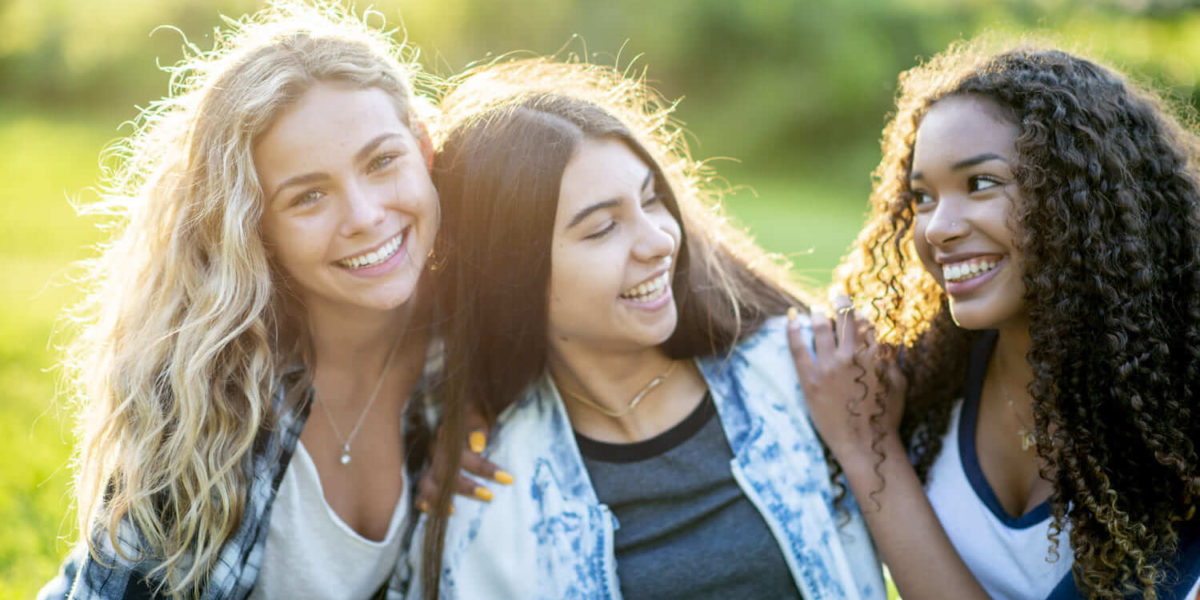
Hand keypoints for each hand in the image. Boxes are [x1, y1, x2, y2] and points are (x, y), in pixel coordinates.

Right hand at [416, 403, 512, 511]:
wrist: (464, 409)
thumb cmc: (476, 415)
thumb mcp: (480, 416)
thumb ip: (478, 429)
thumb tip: (477, 446)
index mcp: (449, 434)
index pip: (464, 455)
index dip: (484, 468)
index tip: (508, 479)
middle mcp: (437, 448)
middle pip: (444, 471)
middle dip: (465, 487)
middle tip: (489, 496)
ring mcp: (431, 461)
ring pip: (427, 482)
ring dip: (439, 498)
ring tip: (453, 510)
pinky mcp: (430, 471)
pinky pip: (420, 489)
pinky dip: (423, 501)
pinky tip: (431, 511)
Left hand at [788, 297, 904, 464]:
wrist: (865, 443)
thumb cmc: (885, 416)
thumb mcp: (898, 384)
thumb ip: (891, 359)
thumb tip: (886, 339)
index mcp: (875, 355)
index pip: (867, 325)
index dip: (861, 316)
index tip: (856, 312)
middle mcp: (852, 356)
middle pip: (845, 320)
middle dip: (842, 304)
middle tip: (837, 295)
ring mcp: (830, 367)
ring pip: (821, 329)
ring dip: (818, 315)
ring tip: (815, 309)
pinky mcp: (811, 379)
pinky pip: (798, 348)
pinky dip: (793, 331)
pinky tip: (791, 319)